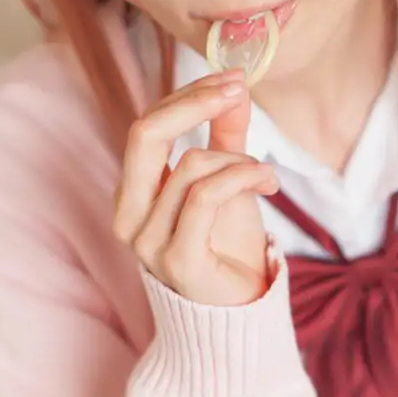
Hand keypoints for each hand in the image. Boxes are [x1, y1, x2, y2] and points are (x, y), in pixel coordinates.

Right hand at [113, 73, 277, 306]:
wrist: (241, 316)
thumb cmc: (230, 250)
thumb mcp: (228, 182)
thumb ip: (225, 138)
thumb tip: (235, 88)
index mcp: (134, 193)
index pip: (147, 127)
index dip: (187, 96)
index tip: (232, 79)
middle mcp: (130, 216)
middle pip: (145, 134)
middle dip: (195, 103)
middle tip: (238, 90)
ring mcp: (148, 242)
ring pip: (189, 166)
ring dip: (238, 160)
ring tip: (265, 174)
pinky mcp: (178, 261)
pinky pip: (206, 197)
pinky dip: (243, 177)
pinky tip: (267, 182)